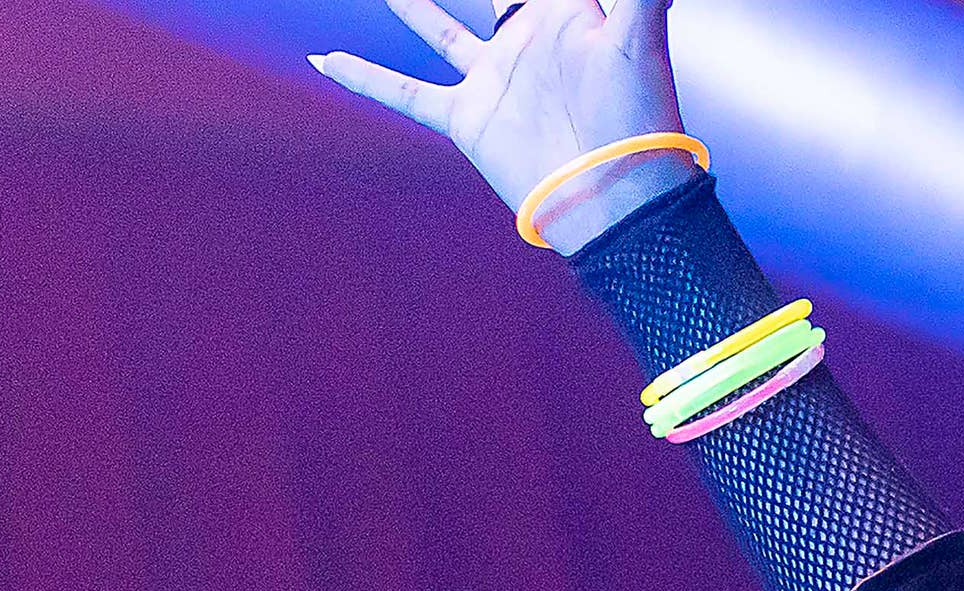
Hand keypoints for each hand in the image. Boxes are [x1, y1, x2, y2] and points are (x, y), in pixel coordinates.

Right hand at [311, 0, 691, 252]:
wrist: (616, 198)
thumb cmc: (636, 120)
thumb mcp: (638, 41)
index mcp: (565, 13)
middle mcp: (524, 39)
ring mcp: (492, 77)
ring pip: (435, 28)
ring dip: (408, 5)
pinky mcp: (468, 118)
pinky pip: (404, 92)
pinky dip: (364, 77)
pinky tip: (325, 60)